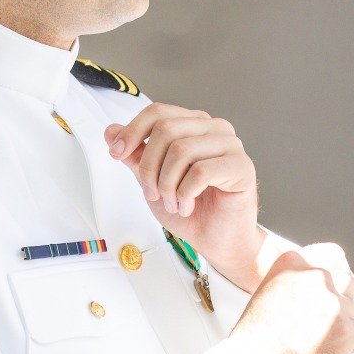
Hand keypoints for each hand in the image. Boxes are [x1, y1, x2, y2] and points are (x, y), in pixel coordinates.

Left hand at [103, 102, 261, 283]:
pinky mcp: (242, 167)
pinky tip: (187, 206)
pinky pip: (201, 171)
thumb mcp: (153, 180)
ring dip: (168, 184)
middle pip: (166, 129)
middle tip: (152, 193)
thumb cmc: (192, 209)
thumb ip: (135, 155)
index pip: (158, 113)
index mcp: (195, 125)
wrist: (216, 240)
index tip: (116, 154)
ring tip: (172, 203)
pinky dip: (185, 194)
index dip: (132, 131)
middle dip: (149, 166)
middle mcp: (214, 129)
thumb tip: (111, 131)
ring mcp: (231, 146)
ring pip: (182, 150)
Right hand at [228, 248, 353, 353]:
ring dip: (342, 328)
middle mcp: (315, 276)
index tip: (320, 298)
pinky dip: (348, 348)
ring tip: (315, 345)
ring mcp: (332, 303)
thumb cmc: (254, 340)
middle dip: (341, 302)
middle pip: (348, 282)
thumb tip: (327, 283)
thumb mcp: (268, 292)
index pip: (332, 256)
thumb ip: (297, 282)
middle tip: (323, 324)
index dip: (330, 282)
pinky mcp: (346, 329)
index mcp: (292, 262)